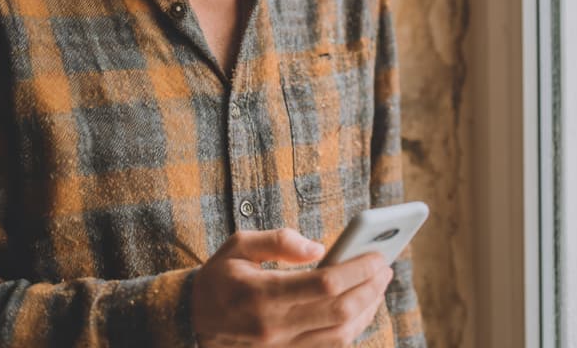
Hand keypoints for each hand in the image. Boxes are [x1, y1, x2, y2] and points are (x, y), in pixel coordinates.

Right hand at [191, 228, 392, 346]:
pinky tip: (360, 310)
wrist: (190, 323)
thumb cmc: (219, 279)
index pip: (325, 284)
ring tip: (377, 287)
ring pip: (340, 335)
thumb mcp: (237, 246)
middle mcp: (274, 327)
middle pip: (340, 311)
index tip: (377, 255)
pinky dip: (351, 330)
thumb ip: (278, 241)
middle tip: (385, 268)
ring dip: (367, 310)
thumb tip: (319, 247)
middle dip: (370, 288)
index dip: (358, 269)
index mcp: (262, 295)